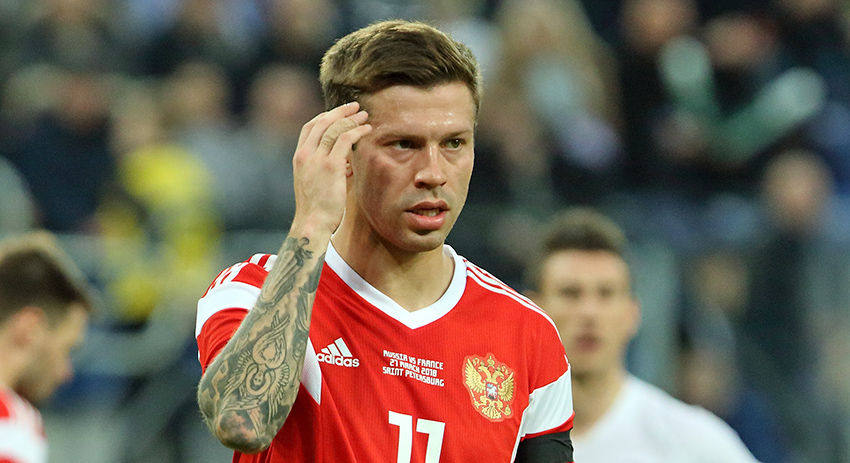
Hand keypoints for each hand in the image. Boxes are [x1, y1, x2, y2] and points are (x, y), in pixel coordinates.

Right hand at [290, 102, 371, 235]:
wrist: (312, 223)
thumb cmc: (317, 209)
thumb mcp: (316, 184)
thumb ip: (329, 169)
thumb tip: (347, 164)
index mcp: (299, 157)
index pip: (309, 127)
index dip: (325, 117)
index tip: (339, 114)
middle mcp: (305, 154)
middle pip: (321, 122)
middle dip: (339, 111)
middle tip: (354, 107)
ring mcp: (317, 159)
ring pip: (334, 128)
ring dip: (351, 119)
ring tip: (364, 116)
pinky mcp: (331, 166)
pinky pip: (345, 140)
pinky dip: (357, 131)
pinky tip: (367, 130)